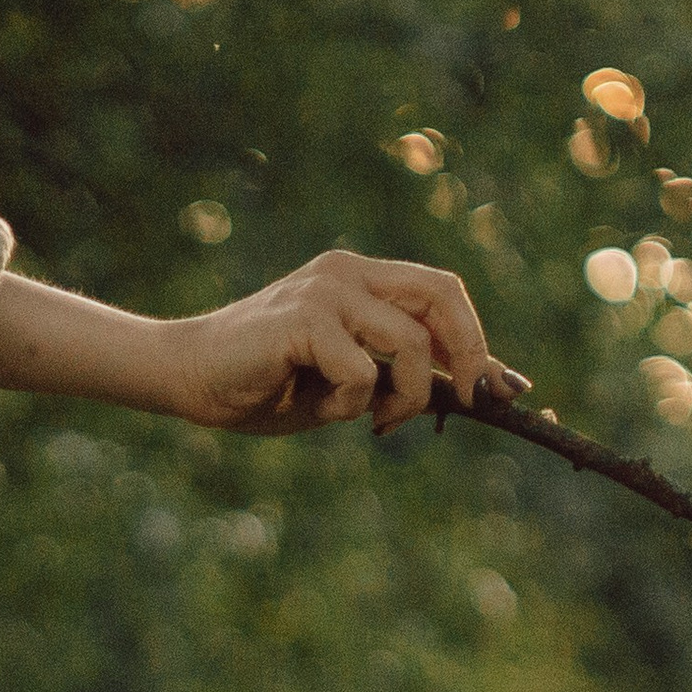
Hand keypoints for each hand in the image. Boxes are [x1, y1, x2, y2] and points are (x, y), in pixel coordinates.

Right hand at [165, 251, 523, 434]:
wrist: (189, 379)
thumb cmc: (266, 385)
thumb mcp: (350, 381)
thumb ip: (403, 376)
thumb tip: (482, 391)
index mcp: (360, 278)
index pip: (441, 292)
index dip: (478, 340)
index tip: (502, 388)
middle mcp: (348, 272)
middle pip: (443, 295)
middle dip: (470, 353)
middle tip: (470, 400)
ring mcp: (326, 290)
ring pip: (411, 342)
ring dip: (408, 395)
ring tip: (373, 419)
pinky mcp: (303, 318)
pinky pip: (362, 371)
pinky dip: (353, 403)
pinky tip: (318, 406)